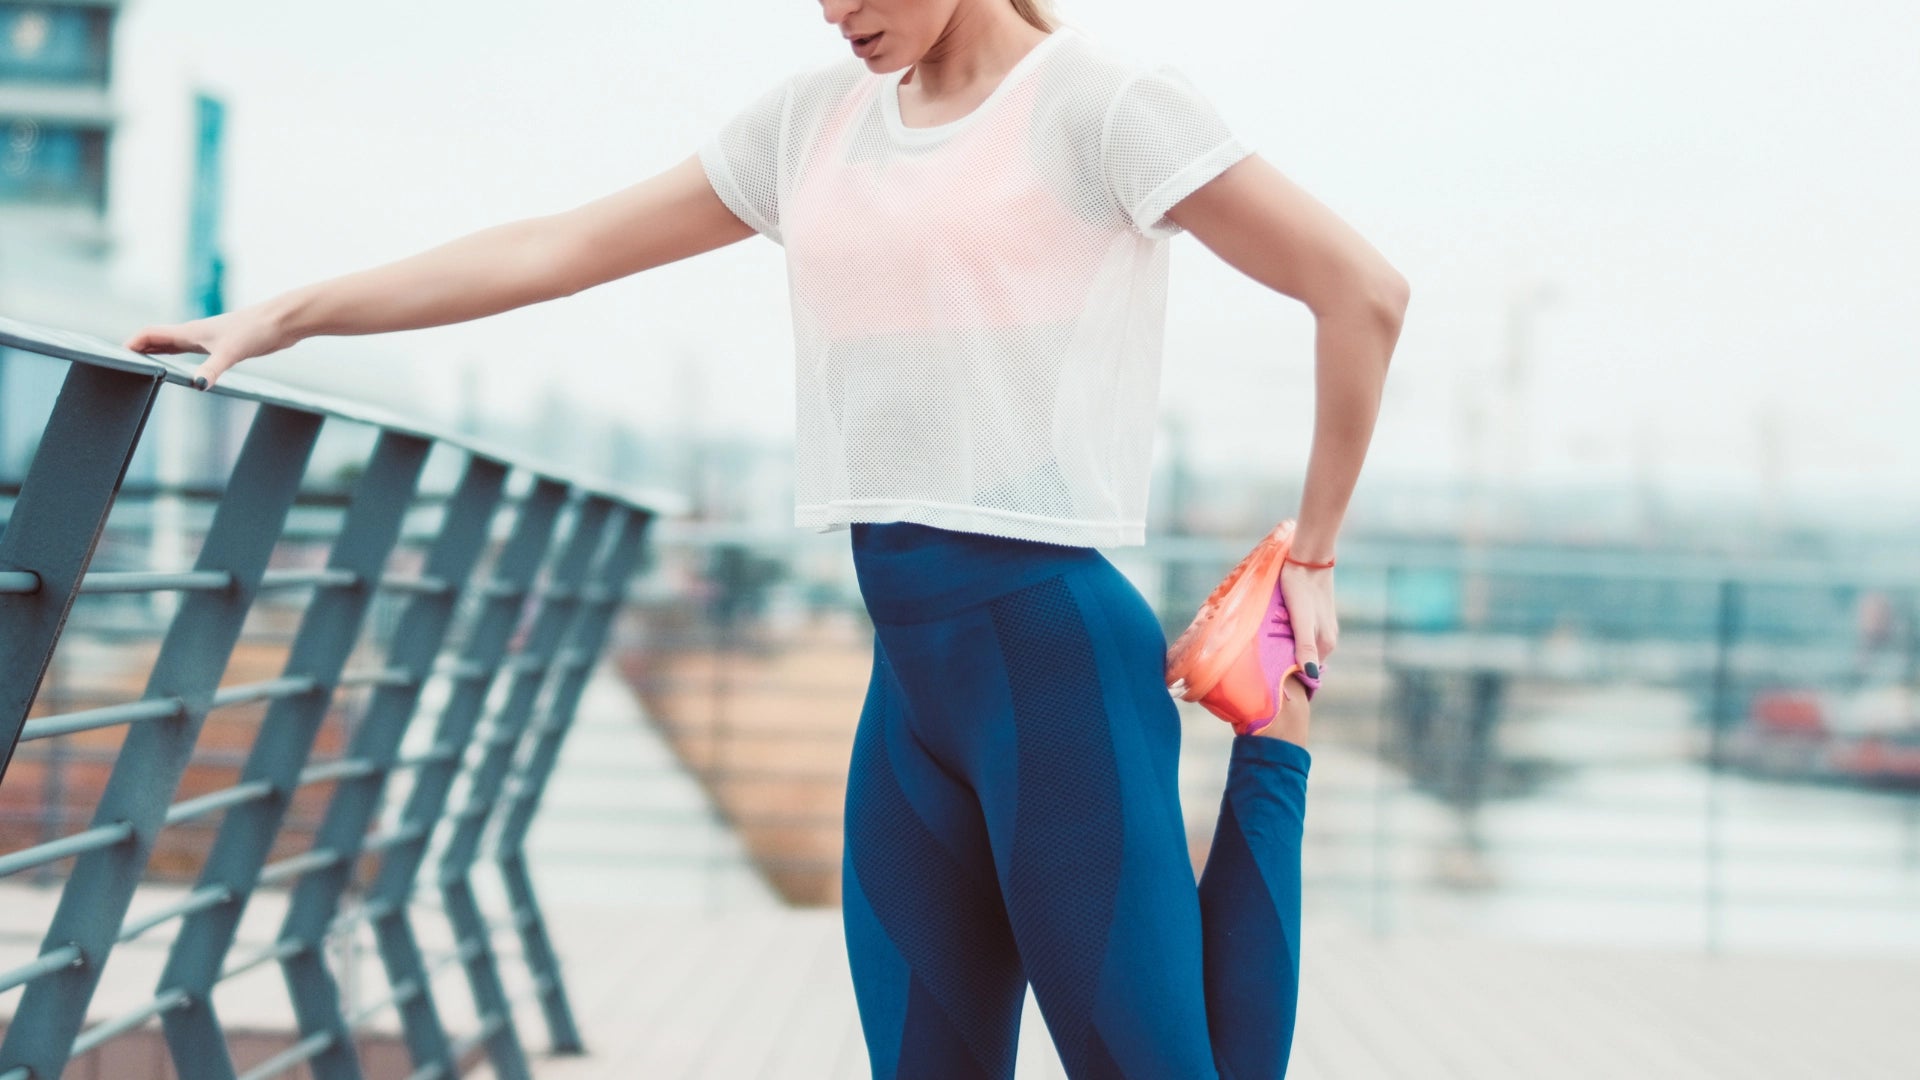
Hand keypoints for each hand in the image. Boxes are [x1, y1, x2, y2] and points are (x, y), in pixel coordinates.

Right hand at [122, 304, 293, 389]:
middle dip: (138, 349)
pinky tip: (183, 367)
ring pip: (174, 345)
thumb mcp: (231, 352)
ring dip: (156, 352)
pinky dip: (180, 358)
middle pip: (158, 339)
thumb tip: (198, 386)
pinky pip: (192, 351)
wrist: (282, 322)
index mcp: (190, 332)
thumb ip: (213, 369)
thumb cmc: (256, 331)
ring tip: (142, 365)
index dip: (132, 343)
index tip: (115, 356)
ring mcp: (209, 338)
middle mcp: (196, 333)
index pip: (150, 334)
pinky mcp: (223, 345)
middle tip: (120, 363)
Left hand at [1278, 559, 1336, 680]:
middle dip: (1287, 663)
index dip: (1291, 676)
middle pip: (1304, 660)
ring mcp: (1322, 626)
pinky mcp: (1314, 615)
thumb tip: (1311, 675)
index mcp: (1326, 644)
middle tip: (1263, 663)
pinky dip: (1287, 636)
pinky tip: (1275, 631)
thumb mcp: (1301, 621)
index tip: (1271, 678)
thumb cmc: (1300, 589)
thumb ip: (1306, 647)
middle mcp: (1327, 638)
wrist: (1307, 558)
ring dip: (1285, 649)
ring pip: (1300, 646)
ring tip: (1266, 647)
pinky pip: (1299, 634)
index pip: (1308, 673)